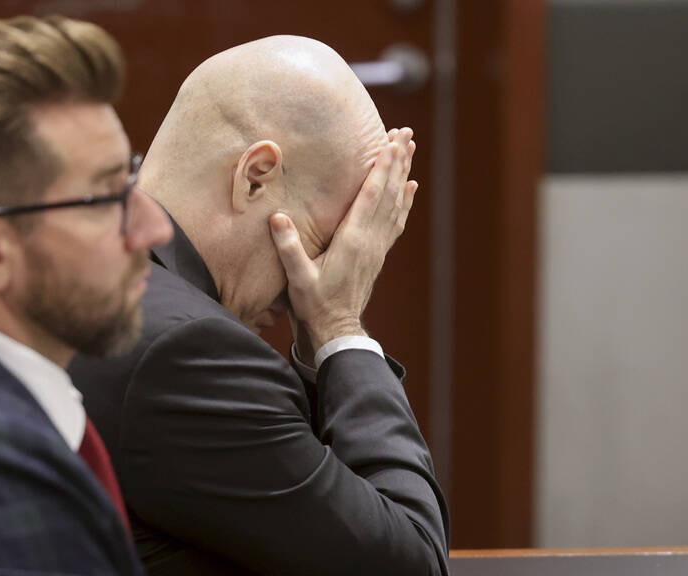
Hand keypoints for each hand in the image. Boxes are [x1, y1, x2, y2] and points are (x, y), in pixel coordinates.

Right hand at [270, 128, 416, 353]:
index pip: (371, 196)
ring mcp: (377, 246)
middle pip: (389, 193)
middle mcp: (370, 239)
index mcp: (352, 240)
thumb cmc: (315, 304)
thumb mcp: (297, 277)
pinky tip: (410, 187)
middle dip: (397, 161)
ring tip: (408, 149)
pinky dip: (405, 201)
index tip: (390, 143)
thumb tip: (277, 218)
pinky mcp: (378, 254)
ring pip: (396, 203)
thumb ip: (289, 248)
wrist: (337, 329)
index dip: (381, 168)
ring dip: (403, 174)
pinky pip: (396, 220)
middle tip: (404, 134)